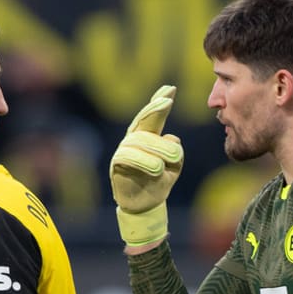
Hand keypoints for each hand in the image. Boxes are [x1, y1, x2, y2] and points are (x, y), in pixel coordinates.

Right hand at [109, 85, 183, 245]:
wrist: (146, 204)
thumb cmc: (160, 181)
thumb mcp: (174, 165)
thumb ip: (175, 151)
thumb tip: (171, 138)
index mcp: (150, 136)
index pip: (153, 115)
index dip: (159, 99)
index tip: (170, 88)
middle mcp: (135, 139)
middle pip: (145, 121)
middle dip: (155, 109)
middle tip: (168, 102)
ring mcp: (124, 150)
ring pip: (140, 140)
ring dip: (156, 149)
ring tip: (164, 166)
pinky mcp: (117, 164)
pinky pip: (127, 156)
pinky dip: (143, 160)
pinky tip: (156, 168)